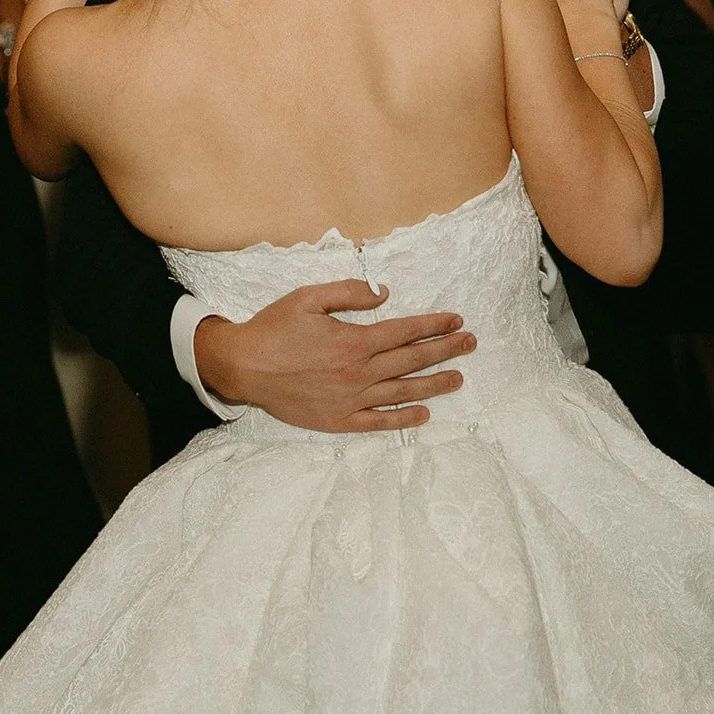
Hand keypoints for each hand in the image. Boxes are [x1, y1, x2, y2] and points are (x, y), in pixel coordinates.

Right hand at [193, 279, 475, 432]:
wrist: (243, 367)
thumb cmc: (274, 328)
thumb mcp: (308, 297)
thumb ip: (349, 292)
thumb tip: (383, 294)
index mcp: (354, 340)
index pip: (406, 331)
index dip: (434, 325)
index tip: (456, 320)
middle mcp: (359, 372)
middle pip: (412, 360)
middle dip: (445, 350)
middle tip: (470, 344)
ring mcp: (351, 399)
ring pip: (403, 392)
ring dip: (434, 384)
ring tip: (458, 378)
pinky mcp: (339, 419)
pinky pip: (379, 421)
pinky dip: (403, 419)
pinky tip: (423, 414)